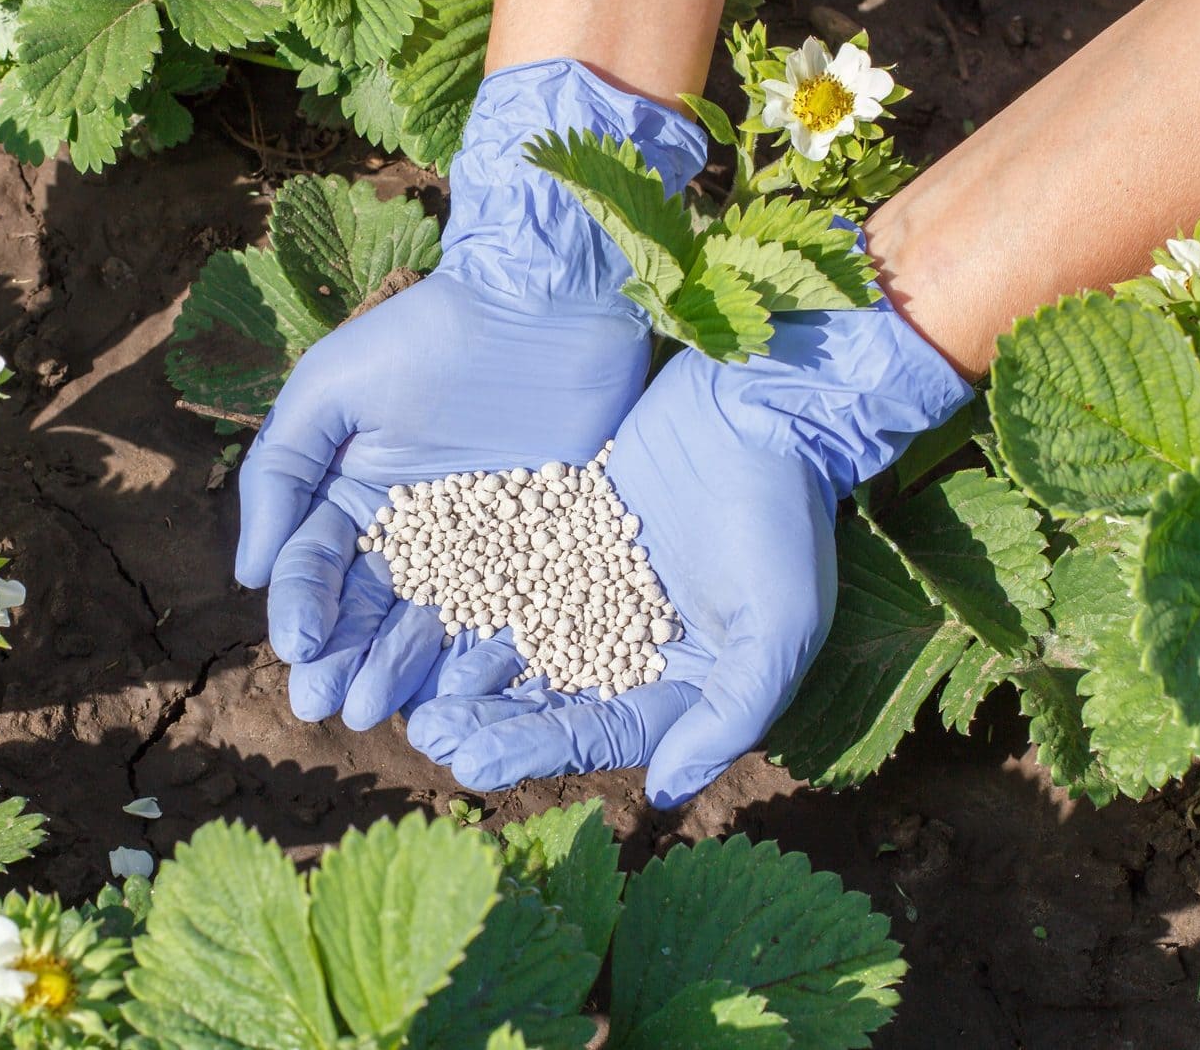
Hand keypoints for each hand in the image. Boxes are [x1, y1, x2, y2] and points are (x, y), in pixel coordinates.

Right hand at [234, 59, 705, 729]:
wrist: (546, 302)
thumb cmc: (429, 334)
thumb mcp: (332, 388)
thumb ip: (281, 473)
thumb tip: (248, 574)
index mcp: (354, 498)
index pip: (315, 569)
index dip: (301, 610)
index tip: (297, 649)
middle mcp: (411, 534)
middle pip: (367, 611)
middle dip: (344, 660)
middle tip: (330, 709)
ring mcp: (479, 549)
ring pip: (431, 624)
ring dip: (401, 670)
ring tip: (380, 712)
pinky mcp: (543, 552)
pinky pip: (508, 615)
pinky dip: (482, 654)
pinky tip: (461, 692)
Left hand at [405, 288, 973, 806]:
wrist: (762, 406)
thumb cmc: (786, 517)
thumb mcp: (779, 625)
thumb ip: (728, 714)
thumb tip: (663, 793)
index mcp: (683, 679)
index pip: (600, 732)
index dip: (535, 751)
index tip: (471, 767)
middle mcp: (632, 645)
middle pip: (549, 699)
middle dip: (489, 722)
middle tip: (426, 736)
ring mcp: (594, 589)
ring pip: (520, 644)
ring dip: (468, 672)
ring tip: (414, 692)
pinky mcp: (567, 536)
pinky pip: (510, 578)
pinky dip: (471, 602)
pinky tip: (422, 616)